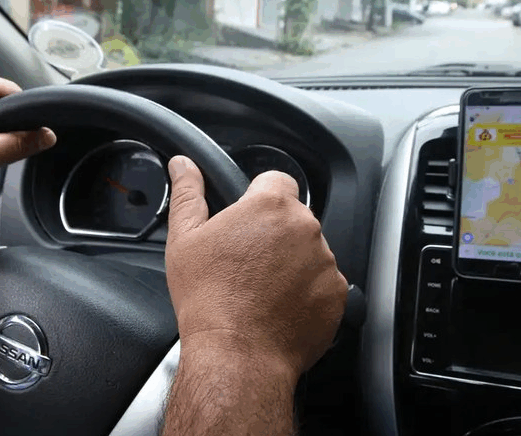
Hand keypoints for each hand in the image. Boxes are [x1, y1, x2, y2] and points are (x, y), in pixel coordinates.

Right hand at [165, 156, 347, 379]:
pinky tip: (278, 305)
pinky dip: (306, 291)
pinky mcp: (336, 293)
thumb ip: (188, 193)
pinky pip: (323, 282)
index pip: (275, 180)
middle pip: (293, 217)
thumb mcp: (184, 239)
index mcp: (270, 206)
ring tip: (261, 288)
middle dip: (273, 233)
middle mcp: (305, 228)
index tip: (246, 220)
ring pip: (309, 250)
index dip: (258, 198)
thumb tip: (183, 166)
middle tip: (246, 261)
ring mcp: (325, 261)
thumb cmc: (210, 299)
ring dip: (291, 262)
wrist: (237, 354)